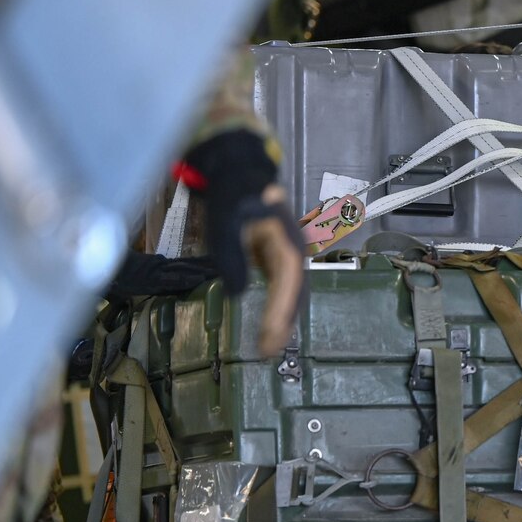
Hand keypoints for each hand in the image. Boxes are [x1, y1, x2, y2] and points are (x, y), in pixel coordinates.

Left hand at [241, 184, 304, 358]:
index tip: (271, 335)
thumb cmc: (232, 193)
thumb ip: (232, 255)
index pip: (288, 281)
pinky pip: (281, 288)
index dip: (281, 311)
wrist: (236, 171)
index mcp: (286, 240)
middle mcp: (293, 250)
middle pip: (296, 292)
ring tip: (269, 345)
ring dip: (282, 320)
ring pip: (291, 293)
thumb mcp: (226, 220)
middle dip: (285, 323)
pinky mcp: (275, 257)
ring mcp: (286, 254)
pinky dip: (276, 308)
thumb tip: (239, 294)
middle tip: (269, 351)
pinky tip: (268, 324)